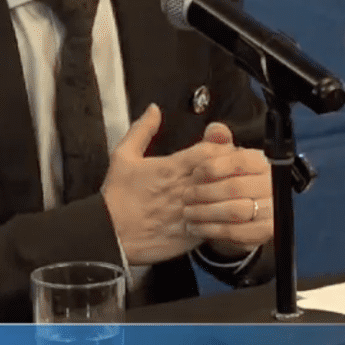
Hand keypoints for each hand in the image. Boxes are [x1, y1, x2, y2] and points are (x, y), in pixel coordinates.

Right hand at [100, 105, 235, 265]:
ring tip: (230, 193)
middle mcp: (183, 188)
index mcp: (171, 167)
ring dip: (230, 195)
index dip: (222, 148)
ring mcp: (189, 212)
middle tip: (234, 170)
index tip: (223, 150)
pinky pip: (216, 224)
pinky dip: (222, 219)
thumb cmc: (116, 197)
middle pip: (223, 172)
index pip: (210, 151)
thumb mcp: (123, 156)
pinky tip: (221, 217)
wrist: (110, 235)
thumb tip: (153, 109)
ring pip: (224, 199)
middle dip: (232, 169)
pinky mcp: (190, 234)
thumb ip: (142, 130)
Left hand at [182, 121, 272, 256]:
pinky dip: (214, 230)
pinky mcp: (267, 231)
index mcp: (261, 162)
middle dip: (205, 193)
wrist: (239, 217)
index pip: (240, 160)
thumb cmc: (227, 183)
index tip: (194, 174)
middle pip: (236, 187)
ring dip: (206, 213)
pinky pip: (238, 232)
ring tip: (188, 213)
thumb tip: (216, 129)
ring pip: (235, 211)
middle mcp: (271, 183)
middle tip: (186, 196)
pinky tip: (197, 227)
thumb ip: (216, 143)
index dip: (214, 167)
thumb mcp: (219, 161)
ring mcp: (272, 209)